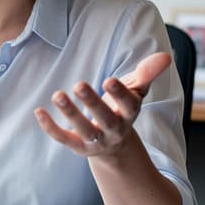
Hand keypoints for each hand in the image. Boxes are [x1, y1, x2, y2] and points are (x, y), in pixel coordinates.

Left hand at [34, 51, 170, 156]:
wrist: (115, 147)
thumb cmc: (123, 110)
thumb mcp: (136, 92)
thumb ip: (147, 74)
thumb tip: (165, 56)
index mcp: (129, 115)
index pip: (128, 106)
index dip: (120, 94)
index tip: (109, 80)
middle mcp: (114, 130)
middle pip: (105, 119)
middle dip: (92, 103)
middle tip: (79, 85)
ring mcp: (96, 141)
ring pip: (83, 130)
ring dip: (71, 113)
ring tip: (58, 95)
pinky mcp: (78, 147)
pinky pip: (63, 138)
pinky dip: (50, 127)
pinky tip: (38, 111)